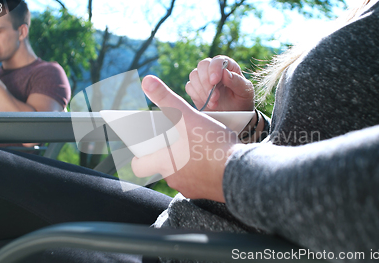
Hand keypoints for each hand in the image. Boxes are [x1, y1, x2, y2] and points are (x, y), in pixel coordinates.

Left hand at [131, 75, 246, 201]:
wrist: (240, 172)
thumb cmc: (211, 144)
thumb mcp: (187, 116)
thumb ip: (166, 99)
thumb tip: (147, 80)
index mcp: (163, 162)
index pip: (138, 166)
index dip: (140, 156)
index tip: (149, 145)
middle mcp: (173, 179)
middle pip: (161, 168)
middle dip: (167, 155)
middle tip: (178, 141)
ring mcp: (190, 188)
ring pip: (181, 174)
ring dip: (185, 162)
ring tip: (198, 147)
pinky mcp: (205, 193)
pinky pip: (198, 181)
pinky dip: (202, 171)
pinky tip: (212, 159)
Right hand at [186, 55, 254, 111]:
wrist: (234, 115)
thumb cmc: (242, 101)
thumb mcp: (245, 92)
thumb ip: (237, 81)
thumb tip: (224, 72)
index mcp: (228, 66)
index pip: (218, 60)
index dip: (214, 69)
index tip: (214, 81)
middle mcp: (214, 69)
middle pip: (202, 65)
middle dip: (206, 81)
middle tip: (215, 96)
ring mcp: (203, 78)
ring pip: (194, 76)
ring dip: (202, 91)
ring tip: (214, 103)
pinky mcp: (195, 89)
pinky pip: (190, 87)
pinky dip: (197, 95)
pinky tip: (208, 103)